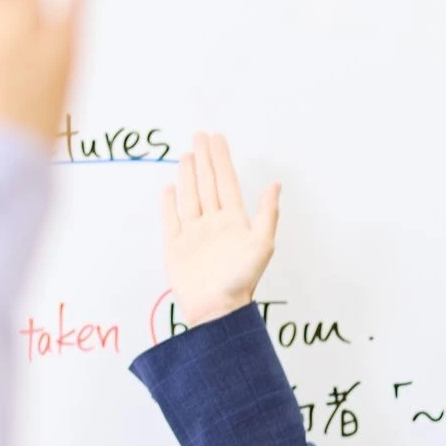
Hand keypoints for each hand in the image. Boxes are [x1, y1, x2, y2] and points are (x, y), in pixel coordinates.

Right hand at [162, 133, 280, 325]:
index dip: (222, 160)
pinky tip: (169, 188)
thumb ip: (267, 214)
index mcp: (234, 221)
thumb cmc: (241, 280)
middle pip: (208, 184)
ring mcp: (194, 234)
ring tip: (187, 155)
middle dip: (204, 160)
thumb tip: (276, 184)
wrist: (216, 309)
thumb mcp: (262, 245)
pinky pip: (171, 220)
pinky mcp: (176, 247)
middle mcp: (214, 223)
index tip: (217, 138)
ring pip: (190, 197)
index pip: (226, 182)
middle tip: (199, 135)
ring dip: (188, 176)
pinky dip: (169, 204)